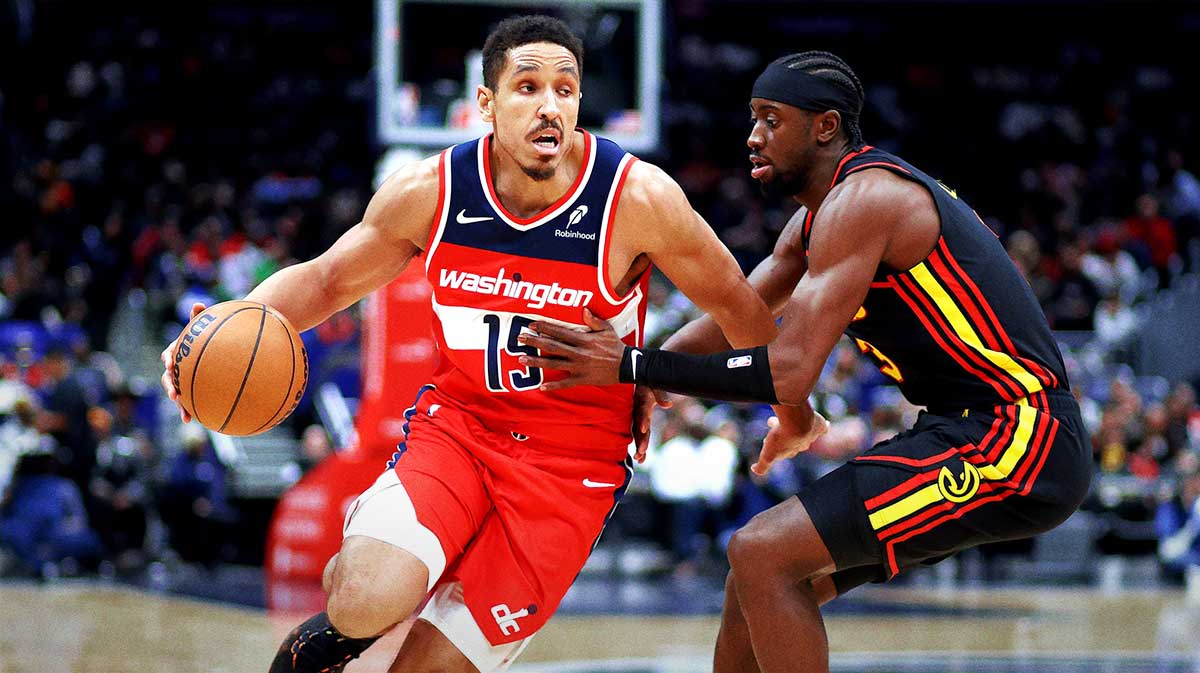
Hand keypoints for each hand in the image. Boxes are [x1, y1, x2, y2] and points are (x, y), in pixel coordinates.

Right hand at [161, 302, 205, 422]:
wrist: (215, 346)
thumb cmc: (208, 335)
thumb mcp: (204, 326)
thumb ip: (200, 318)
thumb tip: (199, 304)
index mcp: (177, 352)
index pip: (169, 355)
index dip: (168, 359)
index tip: (170, 363)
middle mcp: (176, 367)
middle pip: (169, 378)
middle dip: (170, 386)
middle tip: (174, 393)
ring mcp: (182, 380)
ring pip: (177, 393)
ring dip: (179, 403)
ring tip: (184, 412)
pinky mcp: (190, 390)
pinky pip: (188, 401)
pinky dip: (188, 410)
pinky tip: (191, 420)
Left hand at [517, 309, 625, 390]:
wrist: (627, 366)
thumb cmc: (616, 347)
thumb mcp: (607, 329)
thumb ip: (594, 320)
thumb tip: (583, 310)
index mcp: (584, 339)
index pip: (560, 332)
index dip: (544, 327)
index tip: (531, 325)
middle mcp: (578, 353)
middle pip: (552, 346)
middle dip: (534, 342)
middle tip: (519, 339)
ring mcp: (579, 367)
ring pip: (553, 364)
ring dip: (536, 362)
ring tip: (522, 359)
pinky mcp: (582, 379)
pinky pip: (565, 383)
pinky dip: (553, 385)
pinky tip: (541, 387)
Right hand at [632, 385, 671, 462]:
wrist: (639, 380)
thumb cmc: (649, 384)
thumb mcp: (655, 387)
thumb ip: (661, 395)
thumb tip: (669, 405)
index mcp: (642, 402)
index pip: (642, 412)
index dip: (643, 420)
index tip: (643, 429)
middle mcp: (637, 412)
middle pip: (638, 427)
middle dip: (640, 439)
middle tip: (640, 452)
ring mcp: (637, 418)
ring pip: (637, 434)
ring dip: (639, 446)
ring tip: (639, 459)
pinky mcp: (639, 422)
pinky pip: (638, 435)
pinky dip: (640, 446)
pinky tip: (641, 459)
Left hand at [751, 405, 827, 476]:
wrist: (797, 422)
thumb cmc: (782, 437)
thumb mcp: (768, 455)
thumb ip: (762, 467)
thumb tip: (754, 469)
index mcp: (792, 451)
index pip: (785, 451)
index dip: (776, 445)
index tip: (767, 438)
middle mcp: (804, 444)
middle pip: (794, 441)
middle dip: (783, 434)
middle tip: (770, 422)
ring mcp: (813, 435)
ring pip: (806, 431)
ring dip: (795, 424)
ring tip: (786, 416)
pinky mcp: (820, 425)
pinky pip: (824, 428)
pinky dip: (826, 426)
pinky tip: (827, 424)